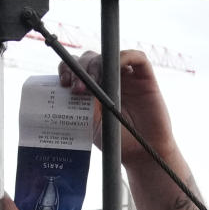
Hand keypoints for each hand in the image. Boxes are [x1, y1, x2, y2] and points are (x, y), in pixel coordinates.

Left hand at [58, 50, 175, 166]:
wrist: (142, 154)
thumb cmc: (116, 141)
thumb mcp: (92, 123)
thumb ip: (83, 103)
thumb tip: (72, 86)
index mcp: (92, 89)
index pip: (76, 68)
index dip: (68, 70)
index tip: (64, 84)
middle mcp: (108, 80)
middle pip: (90, 59)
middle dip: (80, 69)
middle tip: (78, 89)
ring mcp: (126, 77)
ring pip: (109, 55)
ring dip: (97, 64)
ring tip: (94, 83)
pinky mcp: (145, 78)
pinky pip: (138, 58)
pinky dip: (125, 56)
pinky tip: (116, 66)